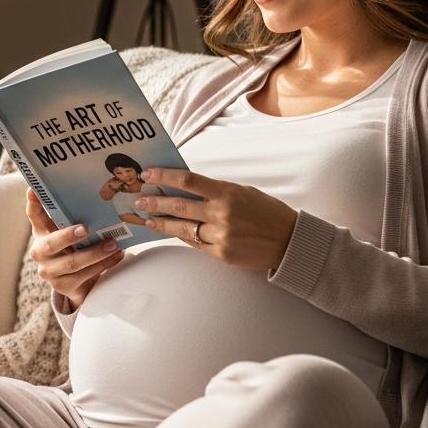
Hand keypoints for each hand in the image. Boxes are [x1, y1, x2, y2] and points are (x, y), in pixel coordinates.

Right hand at [25, 188, 124, 308]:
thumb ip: (71, 217)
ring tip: (113, 244)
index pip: (34, 215)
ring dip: (96, 253)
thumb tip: (89, 193)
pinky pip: (85, 276)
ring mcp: (50, 272)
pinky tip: (116, 256)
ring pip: (72, 263)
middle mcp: (40, 252)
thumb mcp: (69, 232)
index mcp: (41, 233)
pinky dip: (103, 265)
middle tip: (85, 228)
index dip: (33, 203)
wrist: (76, 283)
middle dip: (68, 236)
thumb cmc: (74, 249)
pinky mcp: (63, 287)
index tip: (34, 190)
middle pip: (52, 243)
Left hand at [134, 168, 297, 273]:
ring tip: (148, 218)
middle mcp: (221, 214)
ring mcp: (220, 236)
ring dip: (162, 223)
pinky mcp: (220, 254)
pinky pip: (194, 243)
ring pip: (182, 228)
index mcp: (227, 193)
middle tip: (138, 199)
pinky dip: (182, 236)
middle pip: (178, 206)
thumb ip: (216, 190)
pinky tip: (171, 232)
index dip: (164, 176)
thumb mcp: (243, 192)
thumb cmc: (267, 212)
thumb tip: (186, 186)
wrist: (289, 241)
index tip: (148, 174)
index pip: (188, 180)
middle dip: (155, 202)